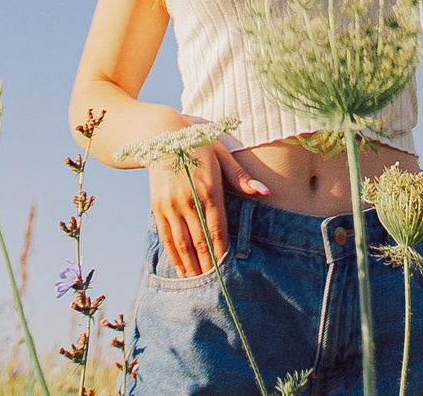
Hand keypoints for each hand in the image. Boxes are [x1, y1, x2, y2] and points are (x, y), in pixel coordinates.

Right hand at [149, 141, 268, 277]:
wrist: (161, 136)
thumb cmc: (198, 145)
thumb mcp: (222, 155)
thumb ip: (242, 177)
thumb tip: (266, 191)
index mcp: (208, 189)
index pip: (217, 229)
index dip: (221, 252)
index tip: (227, 270)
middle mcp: (188, 200)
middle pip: (200, 241)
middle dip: (207, 265)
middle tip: (216, 286)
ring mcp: (170, 205)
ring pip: (181, 243)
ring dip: (191, 265)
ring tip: (198, 282)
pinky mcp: (156, 207)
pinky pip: (166, 236)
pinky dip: (173, 255)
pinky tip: (181, 268)